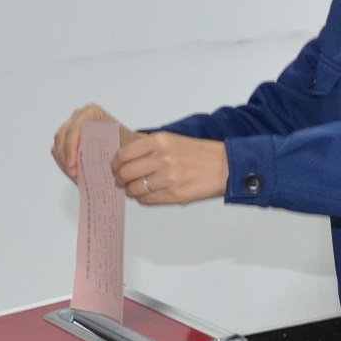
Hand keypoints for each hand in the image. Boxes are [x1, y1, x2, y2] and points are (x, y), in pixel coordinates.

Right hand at [51, 102, 121, 179]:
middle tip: (74, 175)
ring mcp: (70, 128)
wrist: (129, 148)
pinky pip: (58, 153)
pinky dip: (64, 164)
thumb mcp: (127, 145)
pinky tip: (74, 174)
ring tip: (75, 177)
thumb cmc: (128, 144)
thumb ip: (117, 151)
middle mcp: (78, 117)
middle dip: (66, 158)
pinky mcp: (66, 141)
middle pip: (62, 137)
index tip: (74, 165)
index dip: (71, 147)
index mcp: (92, 112)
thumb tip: (106, 165)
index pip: (74, 129)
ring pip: (57, 146)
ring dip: (64, 163)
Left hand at [112, 131, 228, 204]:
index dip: (114, 164)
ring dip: (131, 191)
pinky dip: (143, 199)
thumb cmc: (201, 154)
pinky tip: (146, 195)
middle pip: (125, 173)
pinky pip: (148, 200)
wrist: (225, 167)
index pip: (123, 154)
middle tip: (120, 181)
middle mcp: (161, 158)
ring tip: (134, 190)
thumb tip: (128, 159)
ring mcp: (167, 178)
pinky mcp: (174, 195)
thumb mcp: (173, 140)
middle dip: (119, 179)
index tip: (114, 168)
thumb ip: (150, 147)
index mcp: (159, 141)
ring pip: (135, 189)